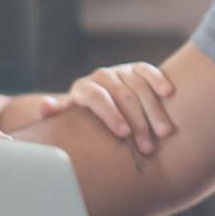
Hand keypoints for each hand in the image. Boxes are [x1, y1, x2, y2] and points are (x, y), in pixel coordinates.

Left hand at [41, 63, 176, 153]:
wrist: (97, 104)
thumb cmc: (82, 120)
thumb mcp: (67, 120)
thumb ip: (57, 114)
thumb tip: (46, 105)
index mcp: (83, 89)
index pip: (96, 97)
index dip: (110, 114)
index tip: (122, 134)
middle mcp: (102, 76)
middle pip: (122, 95)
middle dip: (137, 122)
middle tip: (147, 146)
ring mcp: (121, 71)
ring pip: (139, 86)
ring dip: (153, 110)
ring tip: (163, 133)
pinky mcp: (137, 69)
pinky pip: (149, 70)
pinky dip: (158, 79)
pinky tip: (167, 93)